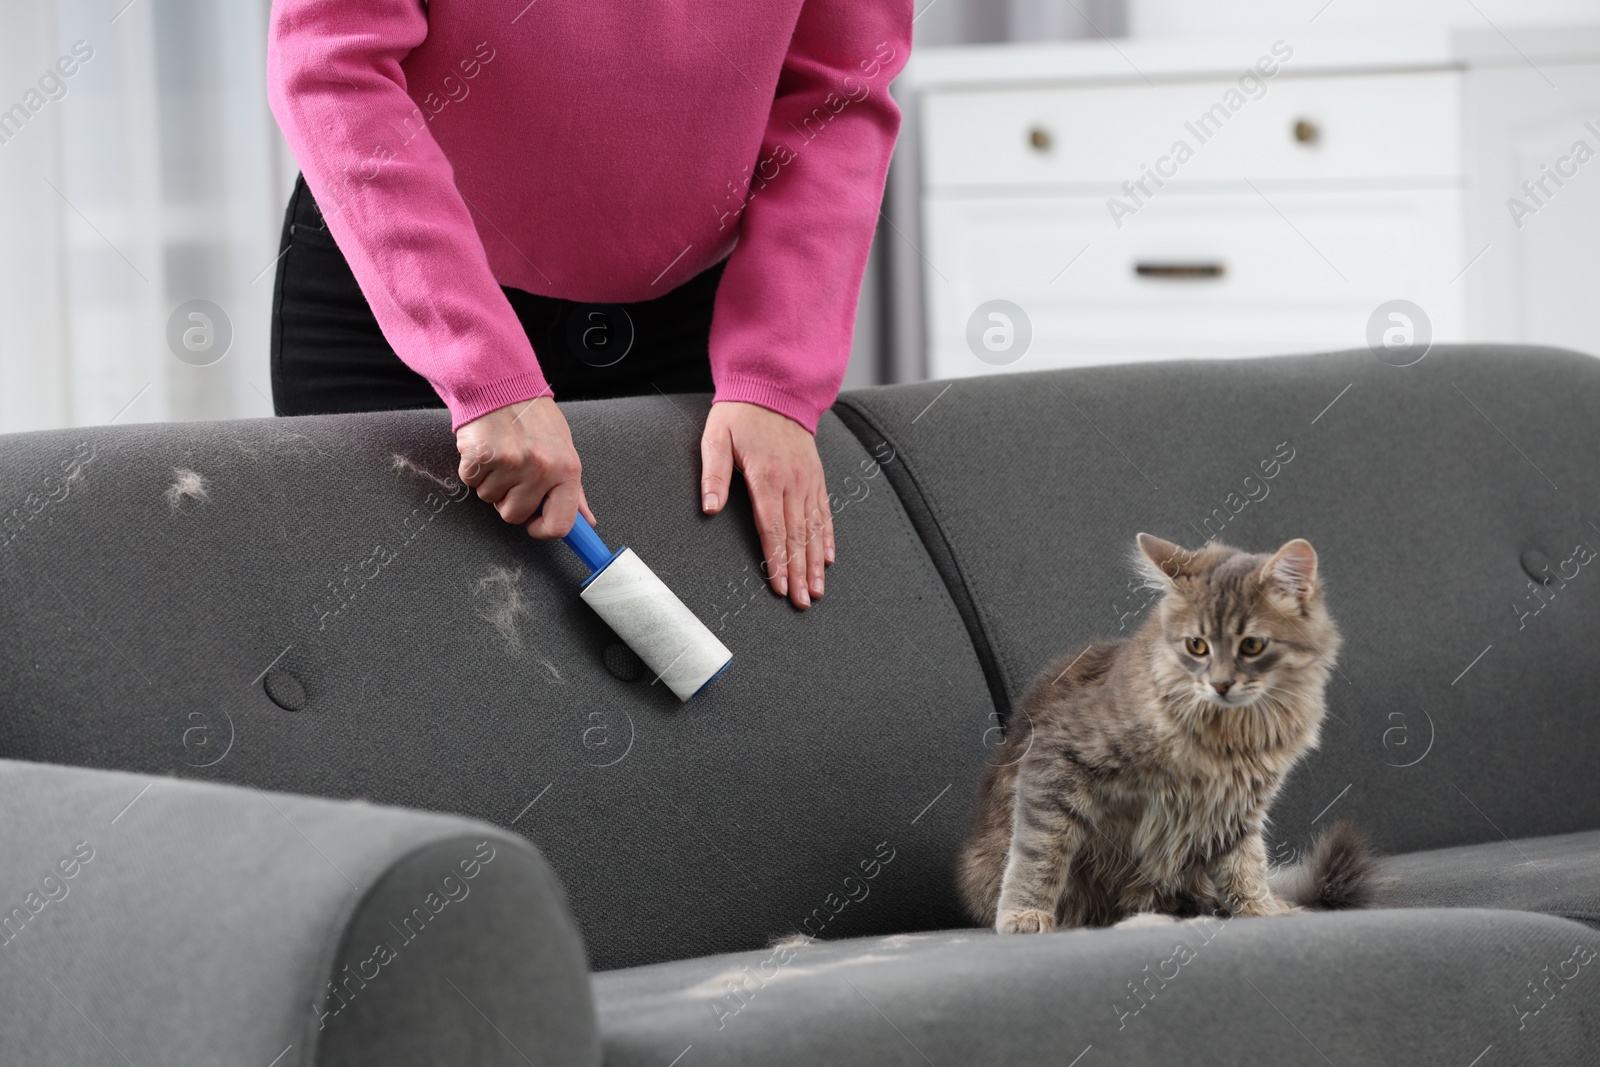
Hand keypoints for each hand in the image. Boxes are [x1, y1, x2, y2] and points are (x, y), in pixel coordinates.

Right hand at [456, 396, 594, 537]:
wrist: (500, 383)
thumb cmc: (533, 415)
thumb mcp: (563, 449)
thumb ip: (573, 490)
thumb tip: (586, 521)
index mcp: (566, 470)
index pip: (560, 524)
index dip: (542, 530)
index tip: (534, 524)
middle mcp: (541, 469)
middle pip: (515, 515)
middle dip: (509, 499)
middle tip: (513, 471)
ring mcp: (510, 463)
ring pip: (490, 499)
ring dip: (491, 481)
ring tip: (500, 453)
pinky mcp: (481, 456)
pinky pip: (471, 482)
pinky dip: (474, 469)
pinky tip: (486, 448)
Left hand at [700, 401, 833, 608]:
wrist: (773, 389)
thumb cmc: (739, 416)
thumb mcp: (716, 439)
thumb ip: (713, 475)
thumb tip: (710, 507)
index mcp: (767, 477)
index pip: (772, 528)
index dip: (776, 560)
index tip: (779, 586)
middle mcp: (793, 482)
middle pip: (797, 536)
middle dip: (800, 572)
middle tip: (802, 602)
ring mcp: (808, 480)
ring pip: (814, 529)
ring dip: (816, 562)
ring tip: (817, 590)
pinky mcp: (816, 477)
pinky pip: (824, 512)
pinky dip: (827, 537)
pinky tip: (828, 558)